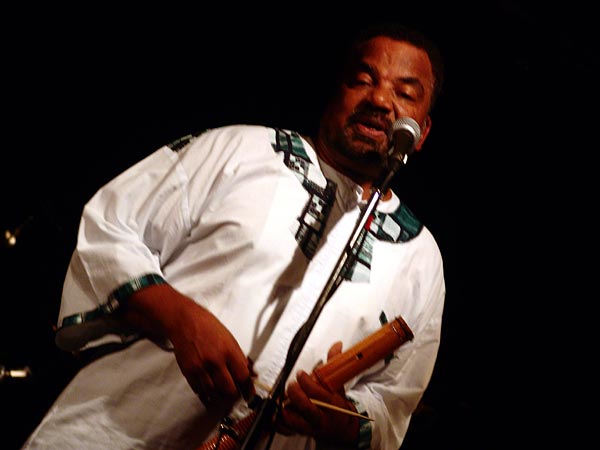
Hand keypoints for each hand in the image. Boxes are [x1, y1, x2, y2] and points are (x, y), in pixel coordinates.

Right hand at [123, 284, 254, 408]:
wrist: (185, 321)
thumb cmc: (209, 327)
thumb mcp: (230, 339)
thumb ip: (239, 358)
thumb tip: (250, 373)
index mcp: (229, 351)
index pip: (242, 376)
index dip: (247, 389)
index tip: (249, 394)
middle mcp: (215, 361)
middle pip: (228, 389)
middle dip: (234, 395)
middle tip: (235, 394)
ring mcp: (200, 367)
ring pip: (214, 392)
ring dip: (219, 396)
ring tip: (222, 393)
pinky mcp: (188, 371)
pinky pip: (199, 390)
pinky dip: (206, 393)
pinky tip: (209, 390)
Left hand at [276, 342, 359, 445]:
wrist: (341, 429)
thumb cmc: (337, 406)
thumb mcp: (339, 385)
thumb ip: (334, 364)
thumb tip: (337, 345)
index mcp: (332, 404)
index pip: (318, 393)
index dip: (307, 382)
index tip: (301, 373)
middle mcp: (320, 416)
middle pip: (305, 406)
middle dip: (295, 393)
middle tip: (291, 384)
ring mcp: (309, 426)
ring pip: (292, 420)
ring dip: (284, 407)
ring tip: (282, 398)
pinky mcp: (300, 431)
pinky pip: (285, 428)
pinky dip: (278, 420)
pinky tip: (277, 411)